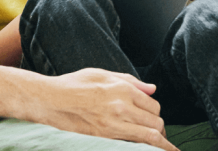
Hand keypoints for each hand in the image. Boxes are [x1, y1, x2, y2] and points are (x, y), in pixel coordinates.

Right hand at [41, 68, 178, 149]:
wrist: (53, 101)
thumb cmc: (75, 84)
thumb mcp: (101, 74)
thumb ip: (129, 80)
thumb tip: (152, 88)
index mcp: (122, 88)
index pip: (153, 104)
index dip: (155, 111)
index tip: (152, 116)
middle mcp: (122, 106)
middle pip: (156, 121)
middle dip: (159, 127)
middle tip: (157, 132)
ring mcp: (115, 124)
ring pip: (151, 137)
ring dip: (160, 142)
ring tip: (165, 147)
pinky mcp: (107, 138)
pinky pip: (136, 146)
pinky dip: (147, 148)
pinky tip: (153, 150)